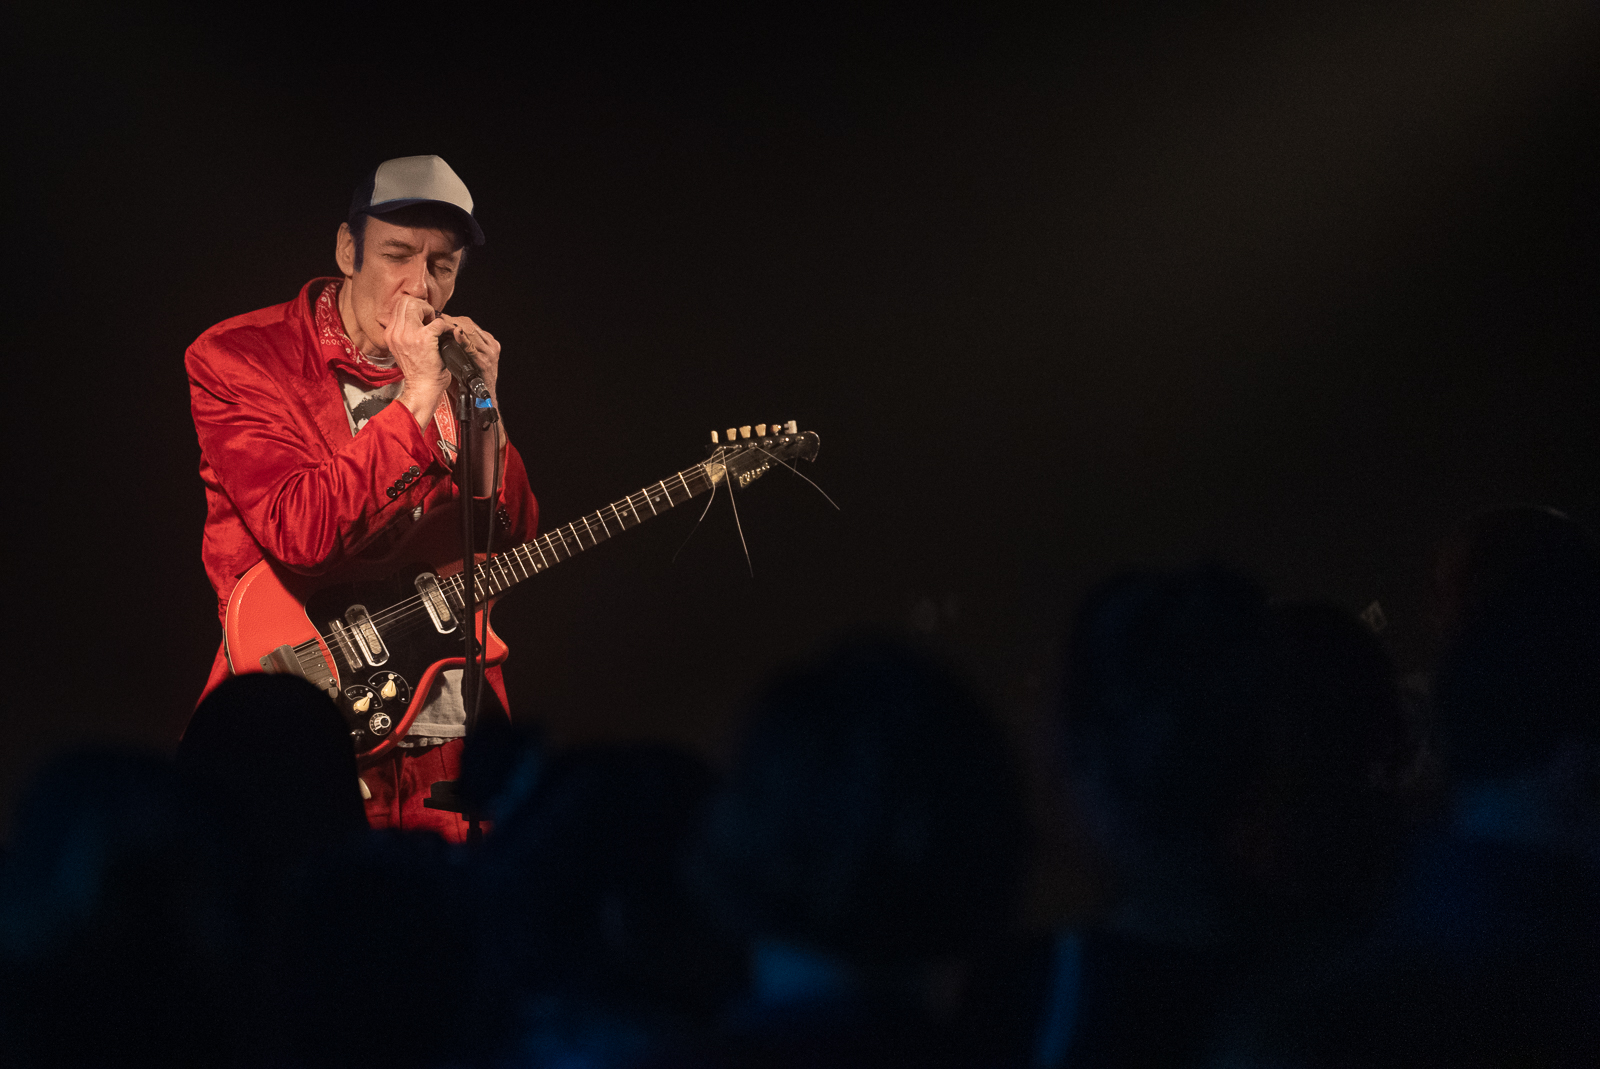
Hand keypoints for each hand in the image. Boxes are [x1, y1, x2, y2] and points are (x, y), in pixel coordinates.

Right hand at [385, 295, 451, 425]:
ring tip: (436, 327)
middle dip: (422, 306)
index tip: (423, 320)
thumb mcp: (403, 349)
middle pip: (406, 301)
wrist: (423, 388)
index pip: (398, 305)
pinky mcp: (424, 339)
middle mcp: (395, 333)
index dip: (414, 308)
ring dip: (431, 313)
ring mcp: (408, 335)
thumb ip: (404, 332)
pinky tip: (446, 335)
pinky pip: (438, 322)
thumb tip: (413, 317)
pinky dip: (446, 326)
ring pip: (417, 305)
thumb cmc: (418, 371)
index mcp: (390, 334)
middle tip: (430, 320)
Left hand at [435, 315, 501, 402]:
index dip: (451, 319)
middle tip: (436, 322)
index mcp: (486, 342)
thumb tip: (436, 336)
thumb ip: (455, 346)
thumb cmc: (467, 382)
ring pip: (471, 331)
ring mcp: (490, 353)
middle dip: (451, 321)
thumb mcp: (462, 360)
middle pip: (469, 324)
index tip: (437, 319)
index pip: (467, 323)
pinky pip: (473, 348)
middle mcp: (490, 345)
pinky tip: (456, 334)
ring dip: (455, 328)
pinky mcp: (486, 362)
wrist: (478, 401)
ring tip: (442, 327)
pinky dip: (464, 340)